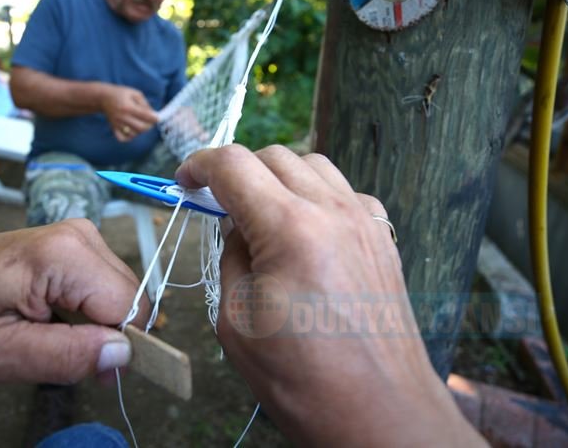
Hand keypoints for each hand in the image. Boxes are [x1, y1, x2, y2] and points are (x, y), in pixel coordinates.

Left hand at [0, 220, 147, 383]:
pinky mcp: (80, 244)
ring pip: (124, 297)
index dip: (119, 349)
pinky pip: (107, 289)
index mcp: (62, 256)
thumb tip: (122, 354)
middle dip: (107, 339)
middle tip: (60, 358)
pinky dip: (90, 313)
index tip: (89, 373)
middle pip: (131, 301)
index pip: (129, 308)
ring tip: (50, 336)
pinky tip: (55, 319)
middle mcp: (80, 236)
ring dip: (98, 328)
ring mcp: (82, 235)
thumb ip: (62, 355)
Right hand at [100, 84, 157, 141]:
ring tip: (140, 123)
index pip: (145, 116)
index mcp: (128, 107)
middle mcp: (123, 117)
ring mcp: (117, 124)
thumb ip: (145, 104)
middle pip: (141, 128)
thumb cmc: (121, 94)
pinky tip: (132, 130)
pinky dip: (130, 137)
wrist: (104, 97)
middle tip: (149, 121)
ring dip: (140, 130)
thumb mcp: (135, 93)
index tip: (157, 118)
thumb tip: (153, 114)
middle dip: (149, 126)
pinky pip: (123, 138)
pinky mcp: (114, 128)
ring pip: (134, 134)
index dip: (154, 118)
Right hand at [175, 145, 482, 445]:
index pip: (234, 165)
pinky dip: (315, 196)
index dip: (199, 165)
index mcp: (290, 229)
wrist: (379, 411)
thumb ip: (231, 257)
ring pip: (313, 164)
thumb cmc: (302, 378)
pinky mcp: (383, 238)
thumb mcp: (235, 320)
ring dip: (278, 176)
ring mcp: (366, 221)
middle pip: (274, 156)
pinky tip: (304, 230)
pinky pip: (343, 192)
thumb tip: (236, 226)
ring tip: (260, 213)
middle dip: (237, 170)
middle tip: (216, 202)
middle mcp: (334, 211)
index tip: (184, 180)